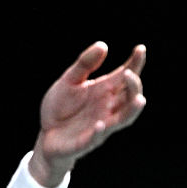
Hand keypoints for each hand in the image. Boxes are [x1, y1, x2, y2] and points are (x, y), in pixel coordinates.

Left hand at [30, 42, 146, 185]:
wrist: (46, 134)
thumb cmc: (61, 107)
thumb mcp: (69, 80)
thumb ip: (85, 64)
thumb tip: (103, 45)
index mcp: (105, 91)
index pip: (126, 77)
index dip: (135, 63)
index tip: (140, 49)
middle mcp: (107, 108)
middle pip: (130, 98)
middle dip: (134, 86)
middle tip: (129, 73)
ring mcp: (99, 126)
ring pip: (123, 120)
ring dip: (132, 111)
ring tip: (139, 100)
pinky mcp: (85, 142)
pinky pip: (95, 138)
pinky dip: (99, 132)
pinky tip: (100, 124)